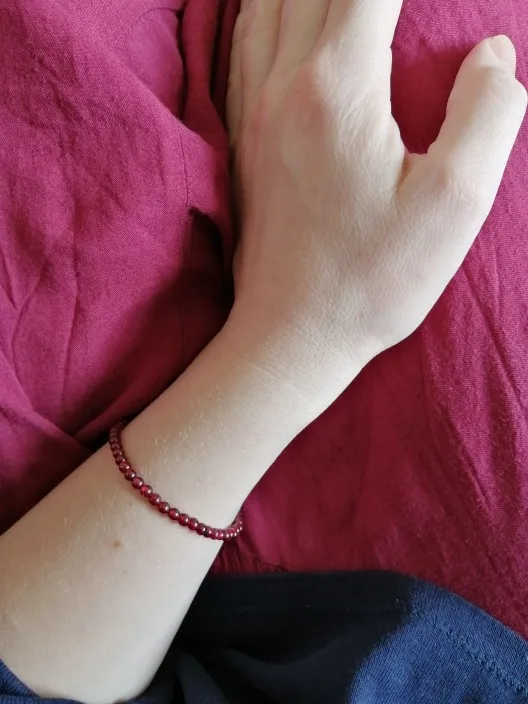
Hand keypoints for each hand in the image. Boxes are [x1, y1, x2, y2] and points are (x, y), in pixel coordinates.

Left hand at [226, 0, 526, 382]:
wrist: (292, 334)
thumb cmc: (372, 280)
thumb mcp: (454, 204)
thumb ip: (486, 115)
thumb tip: (491, 53)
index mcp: (339, 88)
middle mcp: (284, 86)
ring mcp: (254, 113)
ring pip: (267, 5)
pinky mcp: (243, 142)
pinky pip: (243, 50)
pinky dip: (265, 12)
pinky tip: (279, 13)